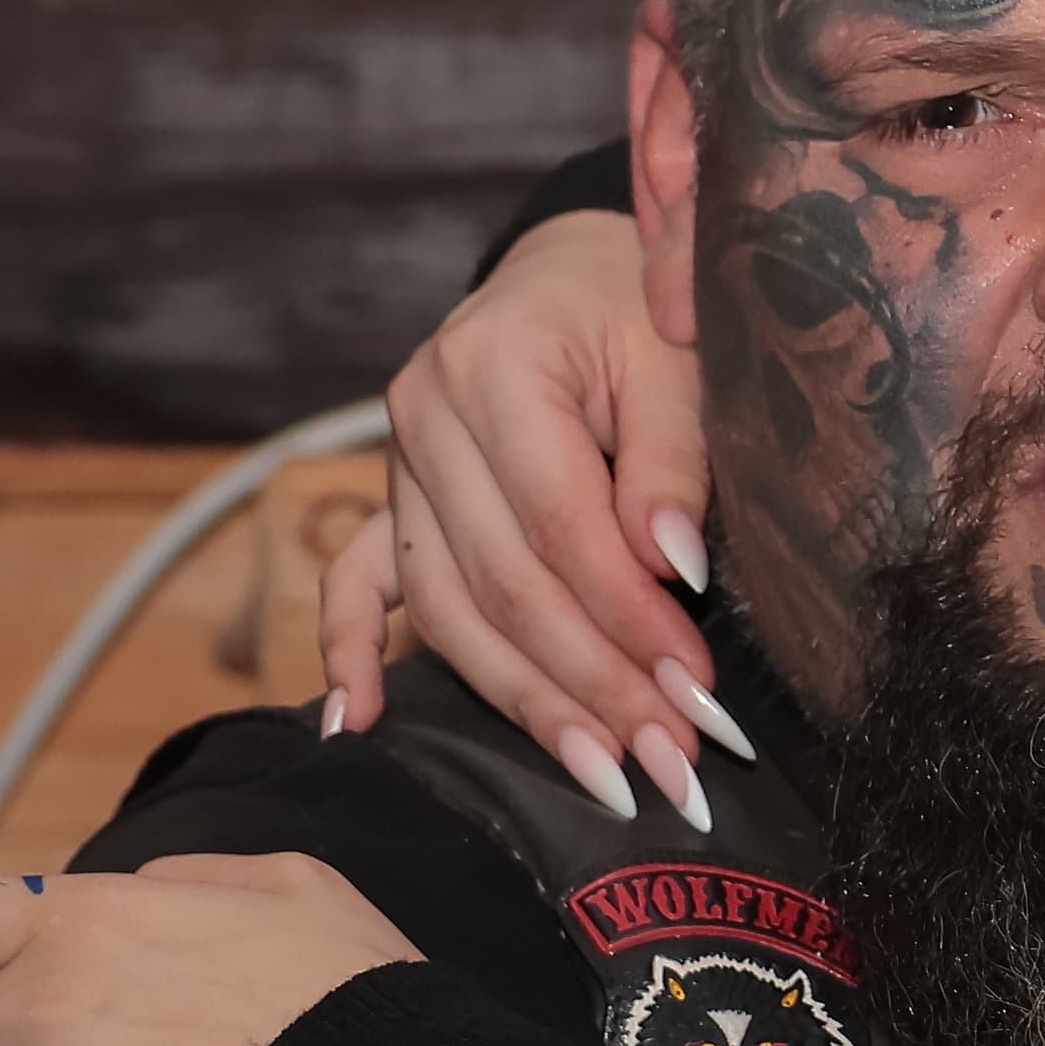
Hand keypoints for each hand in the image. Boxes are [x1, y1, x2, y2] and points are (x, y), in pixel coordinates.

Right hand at [316, 201, 734, 816]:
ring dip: (524, 703)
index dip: (628, 617)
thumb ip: (671, 456)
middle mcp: (425, 417)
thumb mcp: (677, 353)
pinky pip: (356, 582)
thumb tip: (670, 566)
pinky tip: (356, 723)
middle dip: (593, 683)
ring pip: (449, 609)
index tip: (696, 691)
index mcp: (492, 365)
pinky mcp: (394, 500)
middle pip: (504, 583)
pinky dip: (348, 652)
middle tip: (669, 759)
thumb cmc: (640, 308)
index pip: (560, 524)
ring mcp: (398, 465)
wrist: (575, 270)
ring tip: (601, 775)